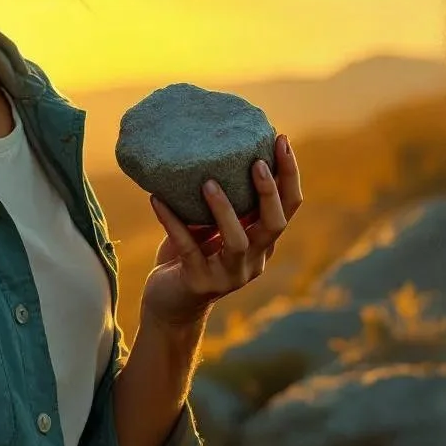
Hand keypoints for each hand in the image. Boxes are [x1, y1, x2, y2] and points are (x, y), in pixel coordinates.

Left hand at [140, 134, 302, 327]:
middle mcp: (253, 260)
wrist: (169, 305)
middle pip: (274, 225)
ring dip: (224, 210)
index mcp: (261, 243)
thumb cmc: (190, 256)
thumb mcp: (208, 226)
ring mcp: (229, 276)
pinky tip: (156, 199)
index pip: (288, 208)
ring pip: (238, 242)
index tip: (281, 140)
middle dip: (269, 192)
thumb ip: (219, 201)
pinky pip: (188, 248)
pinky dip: (173, 222)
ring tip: (208, 182)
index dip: (289, 175)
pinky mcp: (200, 283)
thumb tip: (209, 151)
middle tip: (256, 162)